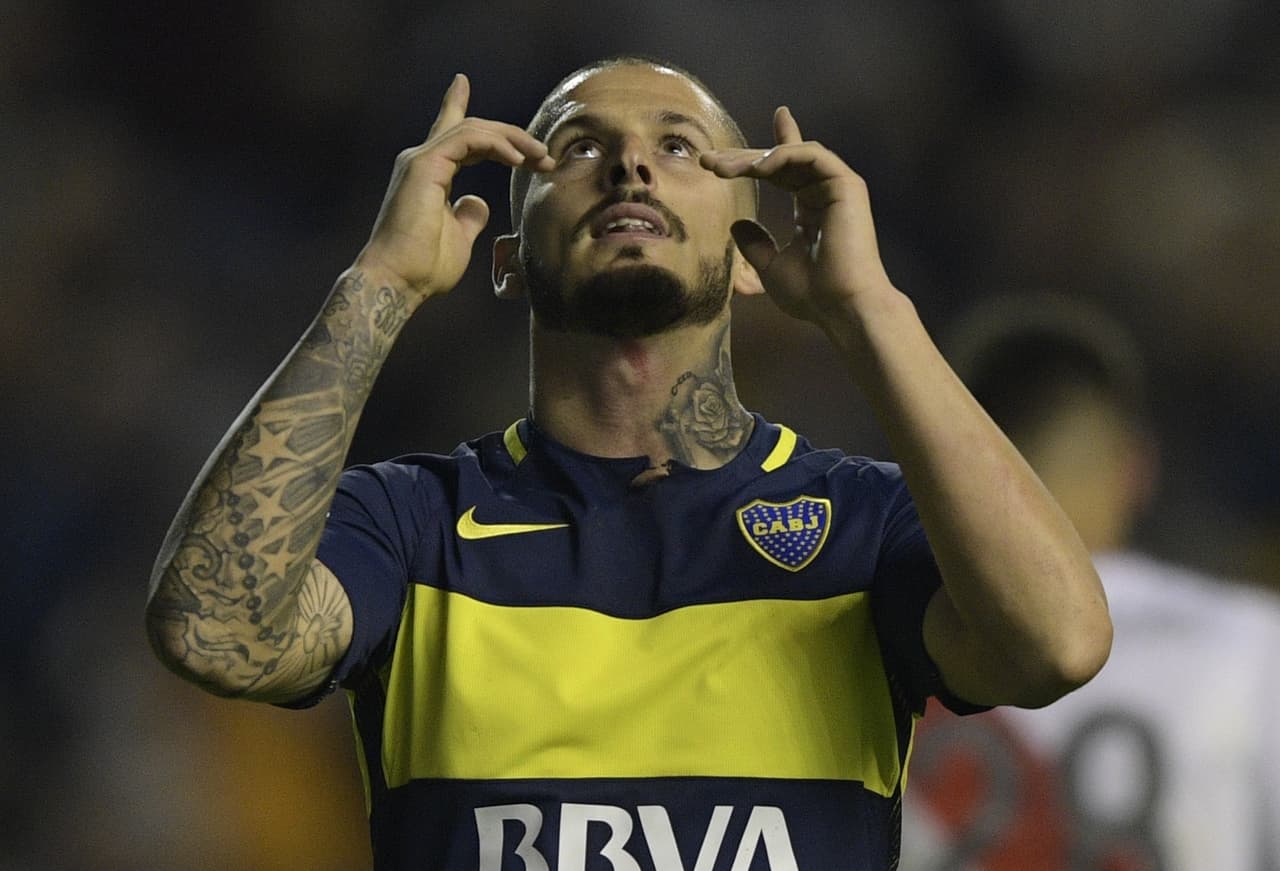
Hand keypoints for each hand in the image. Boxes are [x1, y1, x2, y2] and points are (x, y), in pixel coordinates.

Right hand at [353, 74, 554, 303]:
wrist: (398, 281)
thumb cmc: (423, 267)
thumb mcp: (458, 238)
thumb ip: (468, 216)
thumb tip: (479, 203)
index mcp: (429, 174)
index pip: (449, 133)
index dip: (456, 105)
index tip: (461, 81)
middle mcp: (422, 160)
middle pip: (473, 129)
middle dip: (512, 137)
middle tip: (543, 155)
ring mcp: (422, 160)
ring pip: (474, 129)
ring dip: (513, 140)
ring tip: (540, 158)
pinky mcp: (425, 165)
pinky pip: (469, 139)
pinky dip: (497, 145)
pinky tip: (518, 161)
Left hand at [699, 107, 894, 325]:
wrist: (842, 307)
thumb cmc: (813, 295)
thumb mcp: (771, 267)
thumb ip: (755, 245)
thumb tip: (737, 224)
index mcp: (810, 210)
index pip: (785, 171)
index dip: (764, 151)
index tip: (735, 143)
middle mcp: (824, 194)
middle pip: (781, 161)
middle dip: (742, 158)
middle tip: (708, 161)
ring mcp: (837, 187)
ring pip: (793, 155)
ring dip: (755, 157)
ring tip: (723, 169)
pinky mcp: (847, 185)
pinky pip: (812, 155)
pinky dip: (783, 155)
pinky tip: (756, 168)